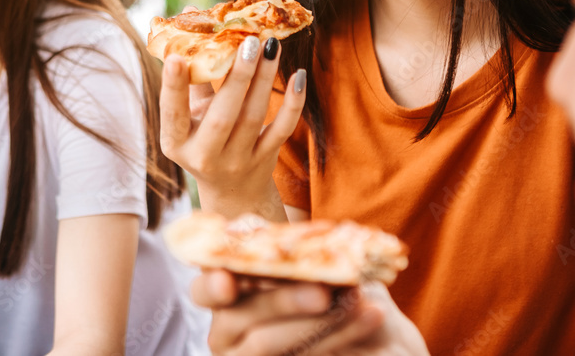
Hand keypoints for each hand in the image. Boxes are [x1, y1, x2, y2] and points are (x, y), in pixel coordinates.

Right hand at [159, 31, 306, 213]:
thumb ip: (192, 72)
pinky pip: (282, 130)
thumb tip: (190, 14)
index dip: (173, 88)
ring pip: (253, 118)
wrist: (233, 193)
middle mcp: (205, 156)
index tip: (176, 57)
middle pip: (222, 117)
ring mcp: (237, 161)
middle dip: (237, 78)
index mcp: (177, 143)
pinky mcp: (265, 161)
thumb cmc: (205, 139)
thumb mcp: (190, 116)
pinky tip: (297, 76)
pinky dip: (292, 104)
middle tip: (249, 41)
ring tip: (271, 45)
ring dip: (264, 79)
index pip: (173, 114)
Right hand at [193, 270, 429, 355]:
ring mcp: (246, 355)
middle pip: (241, 316)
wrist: (360, 330)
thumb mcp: (301, 263)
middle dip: (283, 300)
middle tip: (323, 292)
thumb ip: (287, 253)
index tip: (227, 282)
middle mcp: (226, 330)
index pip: (205, 289)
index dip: (212, 286)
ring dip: (317, 323)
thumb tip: (287, 232)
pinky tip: (369, 317)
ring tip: (360, 303)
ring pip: (269, 344)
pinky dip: (340, 337)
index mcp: (222, 292)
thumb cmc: (317, 283)